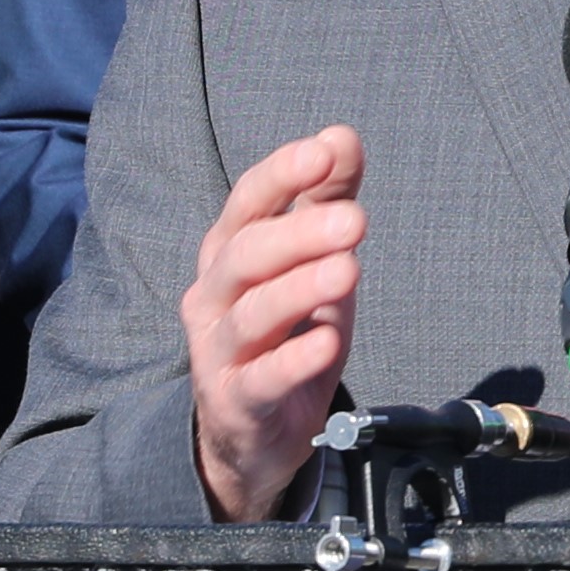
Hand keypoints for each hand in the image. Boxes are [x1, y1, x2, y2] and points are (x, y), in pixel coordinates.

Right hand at [180, 127, 369, 525]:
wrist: (251, 433)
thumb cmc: (284, 336)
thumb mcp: (310, 264)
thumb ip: (325, 201)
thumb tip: (341, 137)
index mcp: (229, 252)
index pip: (248, 202)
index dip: (282, 175)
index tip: (326, 152)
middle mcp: (214, 295)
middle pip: (245, 254)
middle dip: (298, 232)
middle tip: (355, 221)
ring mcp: (218, 350)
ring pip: (253, 314)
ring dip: (300, 289)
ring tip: (348, 271)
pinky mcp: (236, 401)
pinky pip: (262, 378)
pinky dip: (294, 359)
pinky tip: (328, 342)